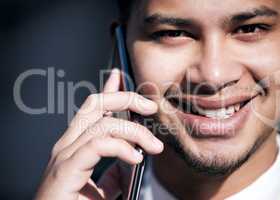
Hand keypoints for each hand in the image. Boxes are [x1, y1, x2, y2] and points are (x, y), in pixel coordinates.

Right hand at [34, 69, 163, 199]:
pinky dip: (121, 147)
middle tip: (149, 106)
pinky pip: (97, 145)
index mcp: (75, 147)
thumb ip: (114, 175)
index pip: (92, 109)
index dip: (108, 91)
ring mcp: (64, 156)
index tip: (120, 76)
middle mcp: (67, 146)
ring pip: (102, 124)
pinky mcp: (65, 170)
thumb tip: (131, 161)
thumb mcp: (102, 192)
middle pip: (95, 105)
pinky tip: (135, 158)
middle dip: (125, 99)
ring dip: (134, 131)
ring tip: (154, 146)